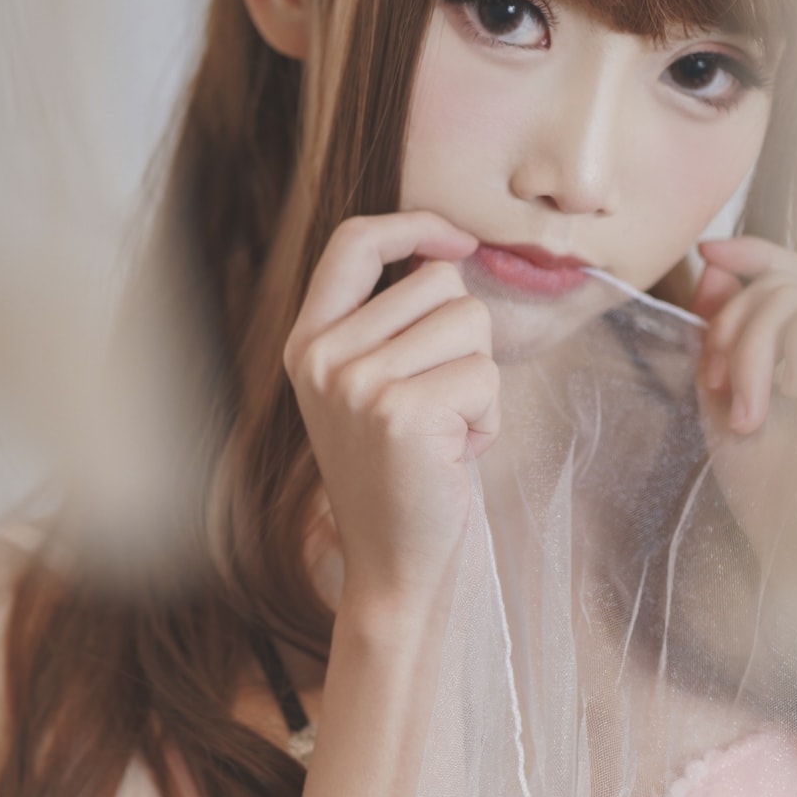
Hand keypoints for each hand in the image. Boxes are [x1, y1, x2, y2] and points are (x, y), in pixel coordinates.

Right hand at [284, 212, 500, 620]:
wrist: (395, 570)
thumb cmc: (403, 479)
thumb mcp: (373, 389)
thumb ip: (390, 324)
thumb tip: (449, 254)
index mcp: (308, 343)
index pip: (355, 241)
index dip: (414, 226)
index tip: (457, 241)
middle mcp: (323, 357)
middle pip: (437, 282)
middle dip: (464, 339)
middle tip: (441, 405)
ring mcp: (356, 383)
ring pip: (469, 322)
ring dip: (479, 380)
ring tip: (447, 432)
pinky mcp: (402, 412)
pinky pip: (484, 376)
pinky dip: (488, 418)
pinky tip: (456, 455)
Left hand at [691, 237, 796, 586]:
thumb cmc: (790, 506)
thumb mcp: (728, 421)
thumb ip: (717, 351)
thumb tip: (712, 272)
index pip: (788, 279)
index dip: (753, 253)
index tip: (708, 253)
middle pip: (788, 280)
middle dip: (736, 321)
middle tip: (718, 384)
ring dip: (762, 336)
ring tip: (754, 408)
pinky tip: (794, 386)